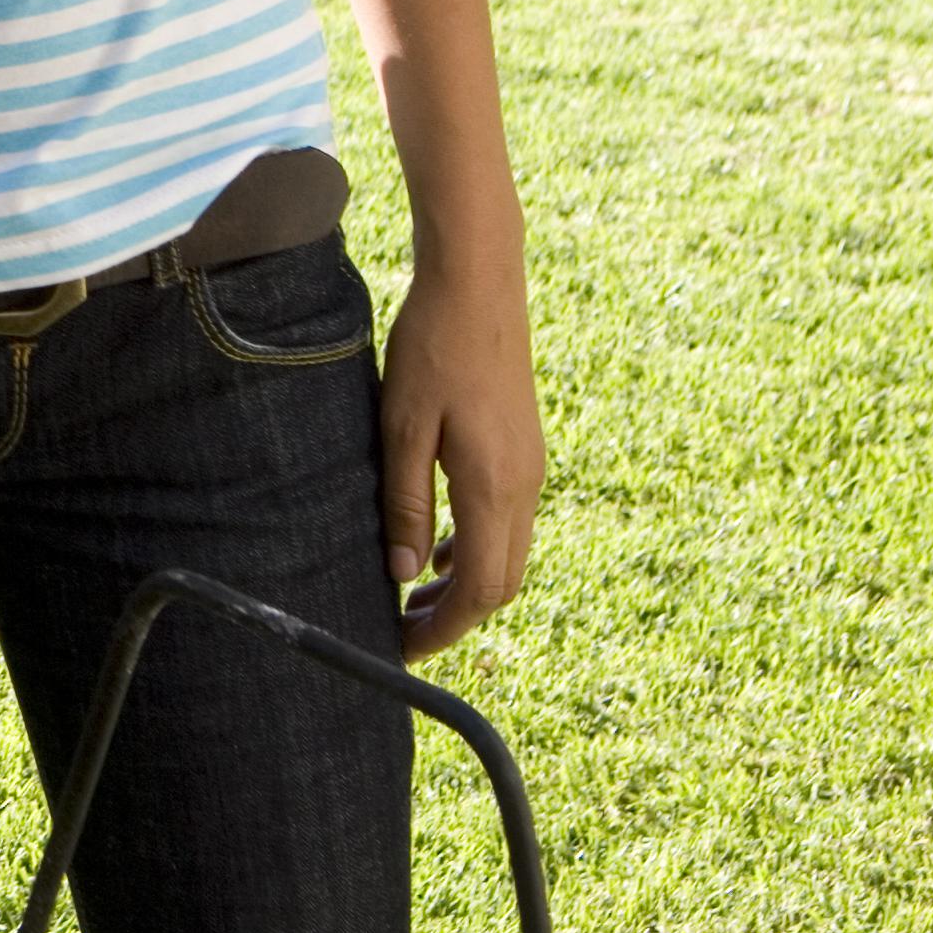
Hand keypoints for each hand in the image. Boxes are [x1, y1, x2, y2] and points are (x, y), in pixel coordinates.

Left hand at [378, 264, 539, 659]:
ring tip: (413, 596)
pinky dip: (476, 546)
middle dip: (456, 616)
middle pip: (503, 582)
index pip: (481, 589)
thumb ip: (405, 503)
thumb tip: (405, 574)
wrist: (479, 283)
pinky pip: (509, 519)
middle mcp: (525, 485)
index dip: (444, 629)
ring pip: (509, 552)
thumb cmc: (431, 348)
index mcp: (495, 487)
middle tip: (403, 631)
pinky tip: (437, 545)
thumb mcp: (401, 427)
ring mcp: (531, 467)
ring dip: (466, 583)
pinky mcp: (524, 449)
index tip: (403, 649)